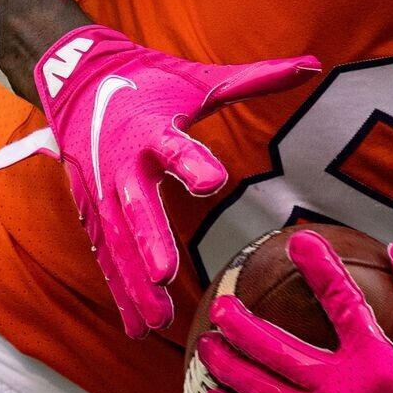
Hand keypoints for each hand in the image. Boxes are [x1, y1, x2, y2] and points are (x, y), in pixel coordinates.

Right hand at [33, 24, 318, 336]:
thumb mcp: (201, 78)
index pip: (173, 145)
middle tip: (165, 274)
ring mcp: (102, 194)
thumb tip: (314, 66)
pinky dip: (120, 292)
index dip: (192, 161)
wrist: (79, 83)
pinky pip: (106, 257)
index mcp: (152, 128)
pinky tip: (137, 327)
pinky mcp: (93, 214)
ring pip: (116, 244)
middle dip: (148, 241)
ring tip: (157, 321)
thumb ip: (256, 79)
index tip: (212, 181)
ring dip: (133, 283)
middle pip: (134, 206)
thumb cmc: (151, 81)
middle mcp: (121, 165)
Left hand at [199, 231, 392, 392]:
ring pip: (262, 388)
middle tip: (222, 303)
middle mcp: (341, 388)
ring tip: (207, 342)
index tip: (300, 240)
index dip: (320, 267)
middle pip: (278, 350)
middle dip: (243, 325)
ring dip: (229, 364)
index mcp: (375, 358)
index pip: (341, 301)